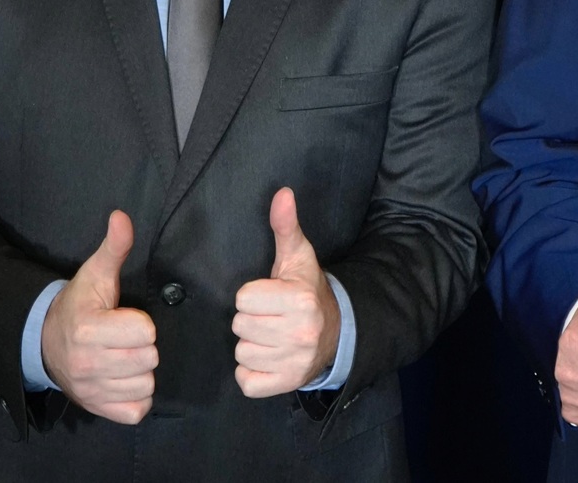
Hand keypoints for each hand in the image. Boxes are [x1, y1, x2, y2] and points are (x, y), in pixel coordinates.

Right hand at [40, 210, 157, 423]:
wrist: (44, 343)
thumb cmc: (79, 304)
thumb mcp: (95, 272)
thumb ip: (114, 247)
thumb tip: (122, 216)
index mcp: (89, 329)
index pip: (145, 333)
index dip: (143, 324)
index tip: (129, 318)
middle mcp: (86, 364)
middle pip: (148, 360)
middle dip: (146, 347)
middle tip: (129, 339)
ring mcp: (90, 390)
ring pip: (145, 386)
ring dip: (142, 372)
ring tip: (127, 357)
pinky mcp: (96, 408)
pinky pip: (136, 411)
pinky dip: (137, 398)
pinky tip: (126, 379)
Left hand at [233, 187, 340, 396]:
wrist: (336, 331)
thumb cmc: (307, 289)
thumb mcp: (298, 257)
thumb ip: (285, 226)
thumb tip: (282, 193)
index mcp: (299, 299)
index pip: (244, 299)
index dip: (253, 295)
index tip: (270, 295)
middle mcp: (300, 332)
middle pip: (241, 326)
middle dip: (252, 319)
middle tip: (270, 316)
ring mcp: (294, 361)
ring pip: (242, 353)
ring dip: (252, 345)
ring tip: (271, 336)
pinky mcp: (286, 384)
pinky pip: (246, 381)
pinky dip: (252, 372)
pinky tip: (269, 357)